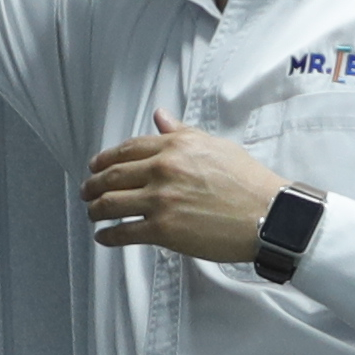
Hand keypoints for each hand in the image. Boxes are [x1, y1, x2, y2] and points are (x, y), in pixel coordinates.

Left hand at [84, 110, 294, 265]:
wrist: (268, 214)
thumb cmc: (248, 181)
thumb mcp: (214, 146)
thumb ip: (182, 133)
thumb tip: (161, 117)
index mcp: (175, 146)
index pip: (128, 149)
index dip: (106, 159)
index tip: (96, 166)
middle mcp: (163, 170)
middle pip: (113, 176)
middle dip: (93, 185)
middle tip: (87, 191)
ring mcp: (160, 201)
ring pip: (110, 204)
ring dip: (95, 210)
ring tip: (92, 213)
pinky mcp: (163, 230)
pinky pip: (123, 232)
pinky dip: (108, 236)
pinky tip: (104, 237)